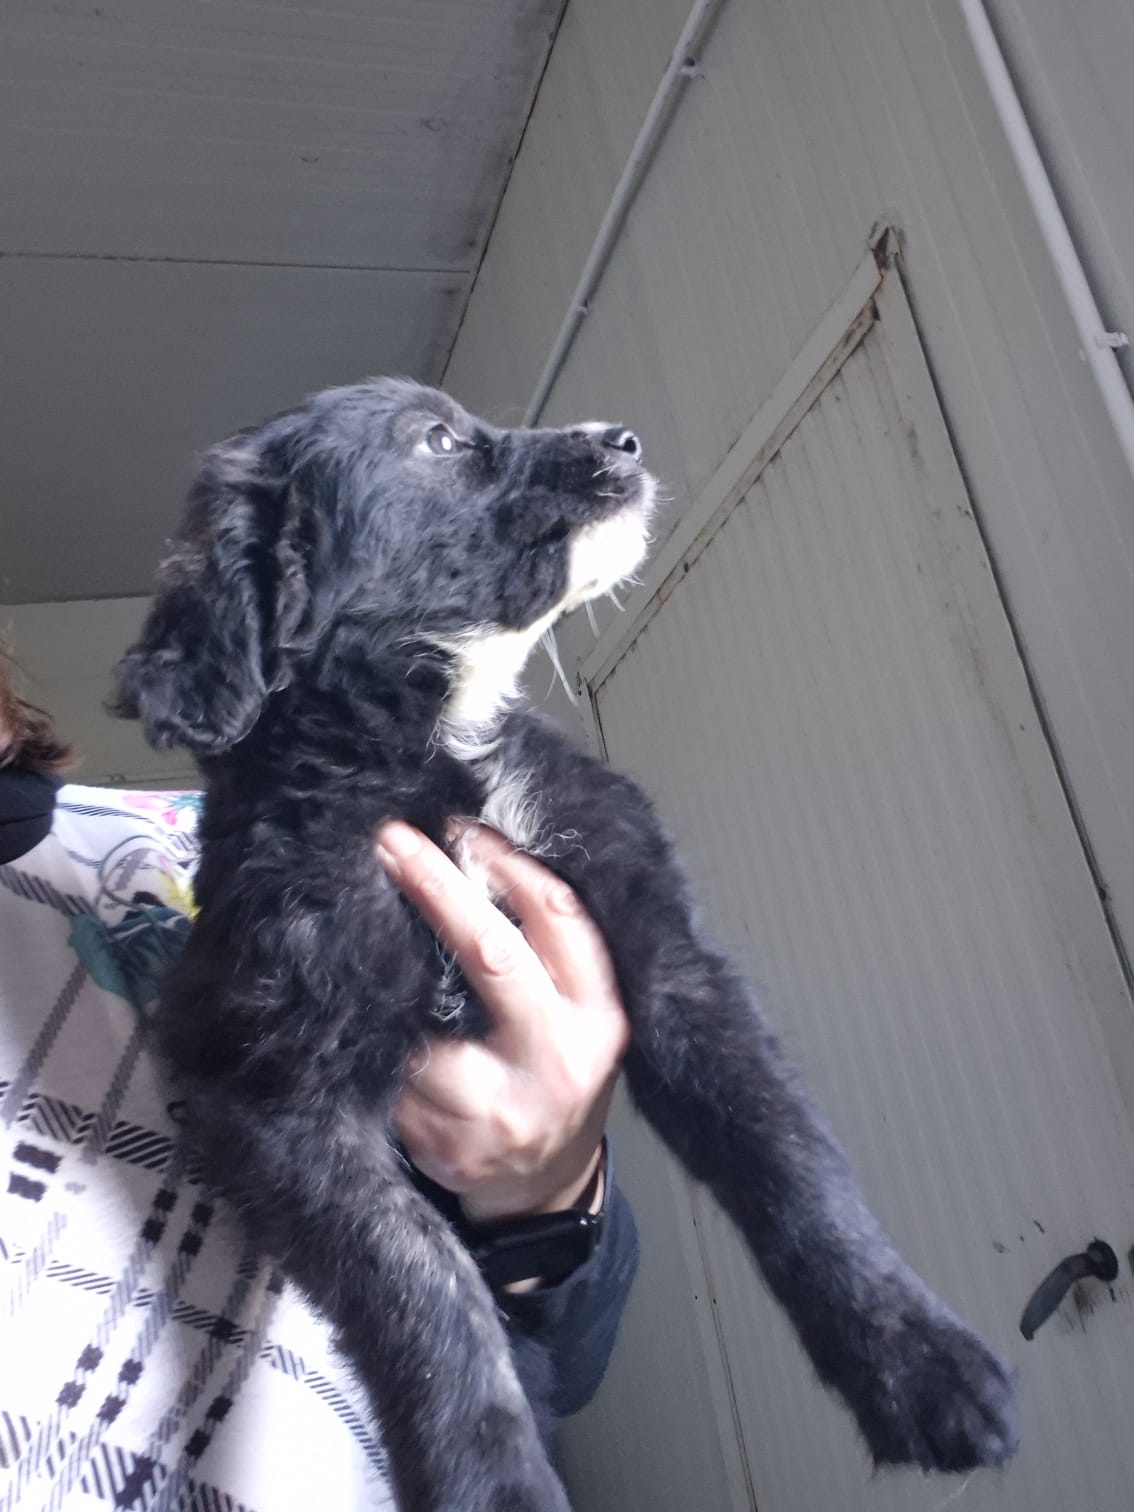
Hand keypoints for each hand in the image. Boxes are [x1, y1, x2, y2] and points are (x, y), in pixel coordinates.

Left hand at [376, 821, 628, 1225]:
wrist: (544, 1188)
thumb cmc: (556, 1075)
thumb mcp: (581, 1014)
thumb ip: (547, 952)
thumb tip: (475, 854)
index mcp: (598, 1016)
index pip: (560, 919)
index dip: (508, 865)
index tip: (460, 827)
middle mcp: (555, 1060)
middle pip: (492, 956)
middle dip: (437, 889)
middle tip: (391, 841)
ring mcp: (499, 1108)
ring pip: (424, 1021)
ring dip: (383, 971)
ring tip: (351, 920)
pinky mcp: (445, 1143)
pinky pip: (390, 1074)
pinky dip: (365, 1036)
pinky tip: (346, 1004)